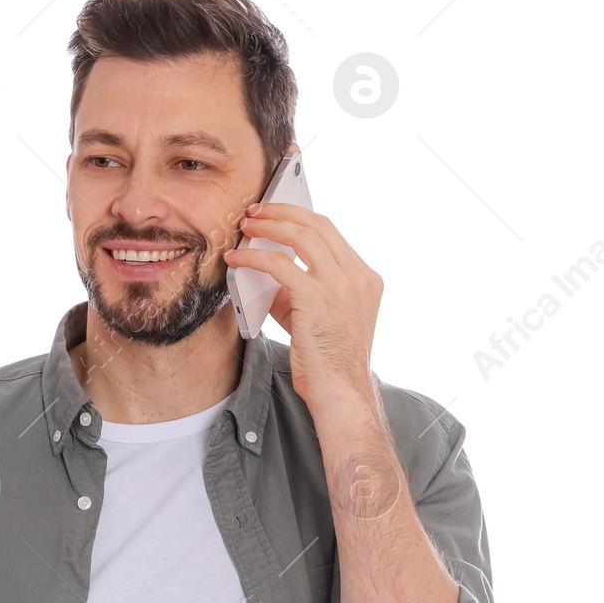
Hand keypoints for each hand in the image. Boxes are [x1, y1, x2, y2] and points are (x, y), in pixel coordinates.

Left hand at [224, 200, 382, 406]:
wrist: (340, 391)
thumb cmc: (327, 362)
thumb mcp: (319, 317)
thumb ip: (300, 290)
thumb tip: (266, 269)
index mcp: (366, 278)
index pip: (332, 234)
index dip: (301, 219)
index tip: (278, 215)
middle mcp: (358, 276)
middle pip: (319, 224)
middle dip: (283, 212)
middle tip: (257, 211)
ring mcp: (342, 284)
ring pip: (302, 234)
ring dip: (270, 225)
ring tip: (247, 226)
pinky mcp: (317, 297)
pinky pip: (280, 264)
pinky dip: (254, 256)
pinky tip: (237, 258)